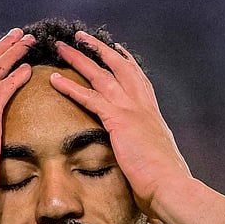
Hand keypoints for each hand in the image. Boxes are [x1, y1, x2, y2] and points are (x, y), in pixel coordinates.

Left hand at [50, 33, 190, 222]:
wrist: (170, 186)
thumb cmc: (166, 183)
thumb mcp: (159, 164)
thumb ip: (149, 161)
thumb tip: (148, 176)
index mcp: (153, 115)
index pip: (139, 81)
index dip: (127, 63)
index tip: (118, 50)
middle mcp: (144, 106)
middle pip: (119, 67)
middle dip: (100, 49)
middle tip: (82, 37)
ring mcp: (132, 109)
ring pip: (102, 74)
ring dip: (80, 58)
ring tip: (62, 46)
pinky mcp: (119, 120)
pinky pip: (89, 97)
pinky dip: (70, 87)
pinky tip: (54, 79)